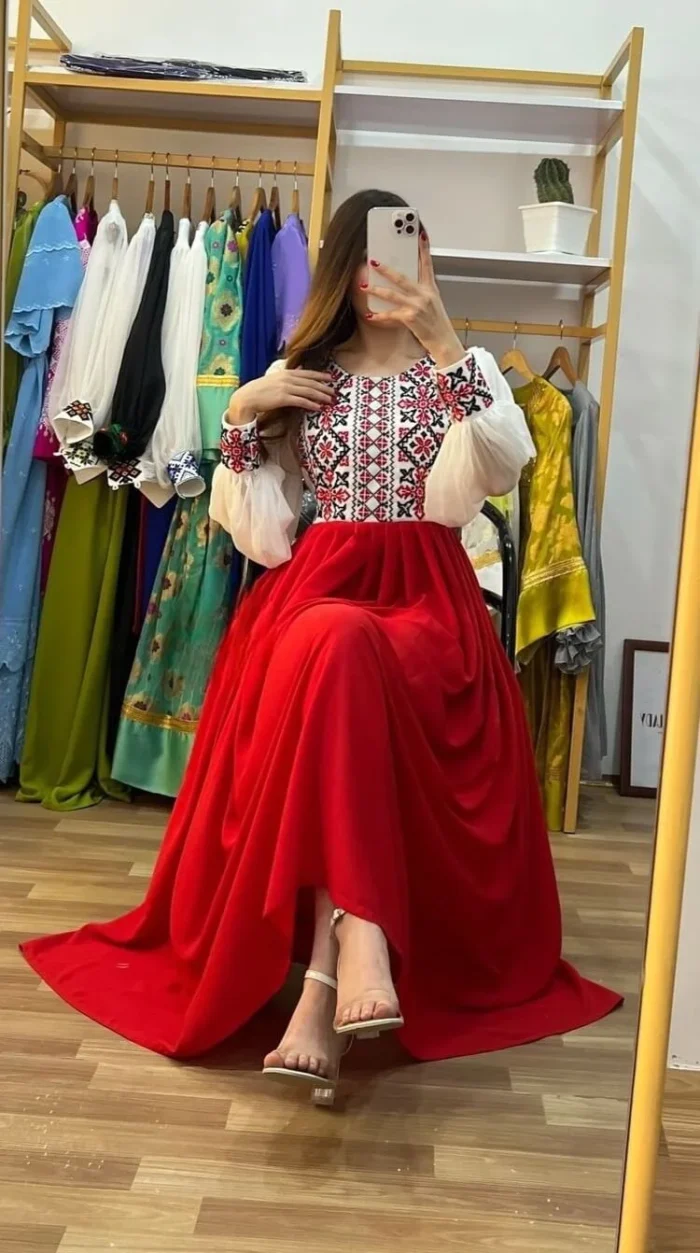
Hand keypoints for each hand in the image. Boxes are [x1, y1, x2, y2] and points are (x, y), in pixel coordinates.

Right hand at [226, 368, 334, 425]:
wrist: (247, 398)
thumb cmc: (259, 390)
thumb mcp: (274, 378)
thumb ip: (288, 374)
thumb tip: (300, 368)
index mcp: (286, 373)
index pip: (307, 373)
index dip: (320, 375)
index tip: (331, 378)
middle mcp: (287, 378)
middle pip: (310, 382)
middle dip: (324, 387)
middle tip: (334, 392)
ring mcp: (285, 388)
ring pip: (308, 391)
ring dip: (320, 396)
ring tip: (330, 400)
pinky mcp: (283, 398)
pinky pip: (301, 401)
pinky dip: (311, 404)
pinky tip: (318, 407)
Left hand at [365, 231, 464, 368]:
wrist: (443, 340)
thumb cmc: (437, 322)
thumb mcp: (433, 302)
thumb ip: (421, 290)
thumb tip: (406, 283)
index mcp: (430, 288)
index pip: (427, 263)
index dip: (424, 248)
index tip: (420, 233)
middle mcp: (424, 295)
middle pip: (402, 278)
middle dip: (386, 269)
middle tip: (374, 261)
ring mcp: (417, 306)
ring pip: (393, 295)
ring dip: (377, 290)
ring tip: (364, 285)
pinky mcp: (410, 318)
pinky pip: (391, 315)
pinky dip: (380, 316)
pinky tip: (370, 315)